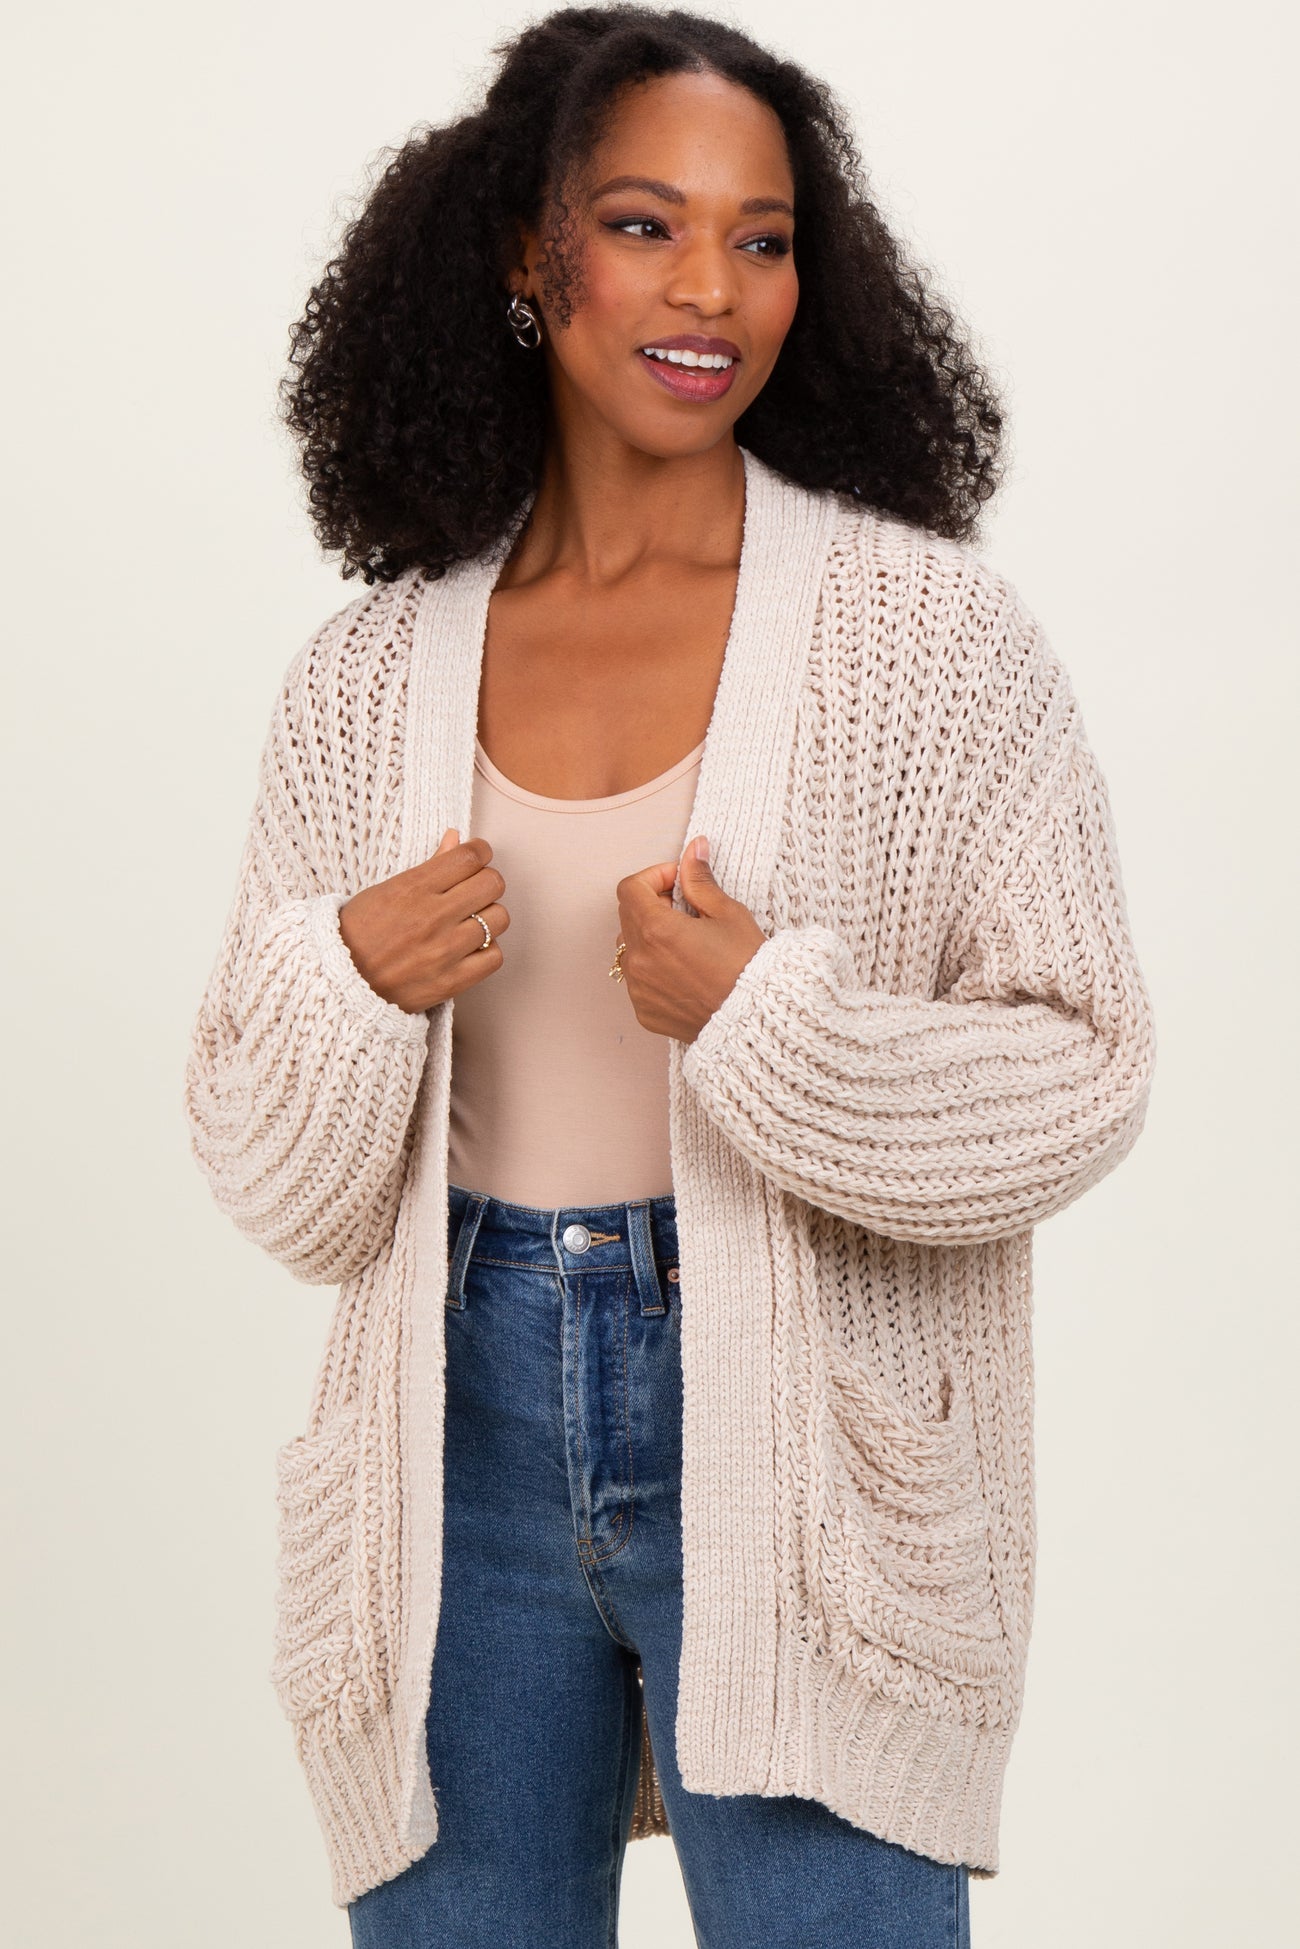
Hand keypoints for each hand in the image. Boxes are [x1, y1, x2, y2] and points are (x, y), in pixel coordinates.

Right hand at [338, 828, 509, 1012]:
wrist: (338, 983)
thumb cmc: (357, 933)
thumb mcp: (385, 890)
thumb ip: (429, 865)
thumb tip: (456, 837)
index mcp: (413, 888)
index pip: (470, 857)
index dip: (480, 852)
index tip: (476, 857)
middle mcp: (433, 917)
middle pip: (492, 884)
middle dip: (486, 882)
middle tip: (473, 890)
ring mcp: (444, 951)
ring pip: (499, 919)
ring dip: (489, 916)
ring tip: (470, 921)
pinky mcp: (451, 982)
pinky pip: (494, 957)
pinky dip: (486, 951)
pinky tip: (469, 949)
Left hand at [613, 835, 766, 1043]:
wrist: (756, 1018)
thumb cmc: (747, 965)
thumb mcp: (728, 914)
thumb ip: (700, 880)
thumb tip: (693, 849)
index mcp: (656, 930)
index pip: (630, 888)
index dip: (653, 877)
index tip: (678, 882)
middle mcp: (639, 960)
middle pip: (627, 915)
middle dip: (652, 903)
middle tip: (687, 909)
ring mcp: (638, 989)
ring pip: (630, 948)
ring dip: (649, 936)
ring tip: (686, 941)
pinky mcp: (644, 1011)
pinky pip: (638, 980)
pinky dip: (653, 968)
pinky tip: (684, 970)